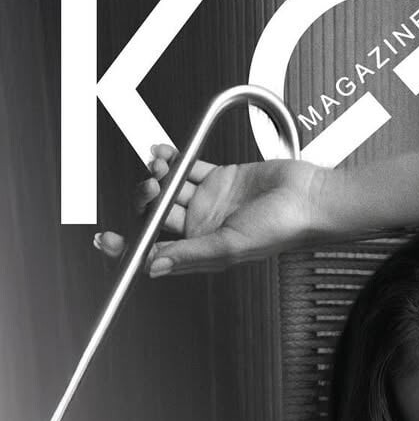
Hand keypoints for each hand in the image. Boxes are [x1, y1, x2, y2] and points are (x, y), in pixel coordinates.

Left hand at [93, 143, 325, 275]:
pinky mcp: (219, 179)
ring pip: (169, 189)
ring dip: (158, 176)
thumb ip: (189, 254)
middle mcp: (204, 228)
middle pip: (157, 216)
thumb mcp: (231, 246)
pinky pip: (187, 168)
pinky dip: (172, 159)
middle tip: (153, 189)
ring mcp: (210, 202)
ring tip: (162, 167)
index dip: (128, 247)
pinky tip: (165, 154)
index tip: (107, 240)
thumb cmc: (284, 229)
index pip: (156, 252)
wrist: (310, 198)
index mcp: (204, 250)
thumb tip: (153, 266)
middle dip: (147, 200)